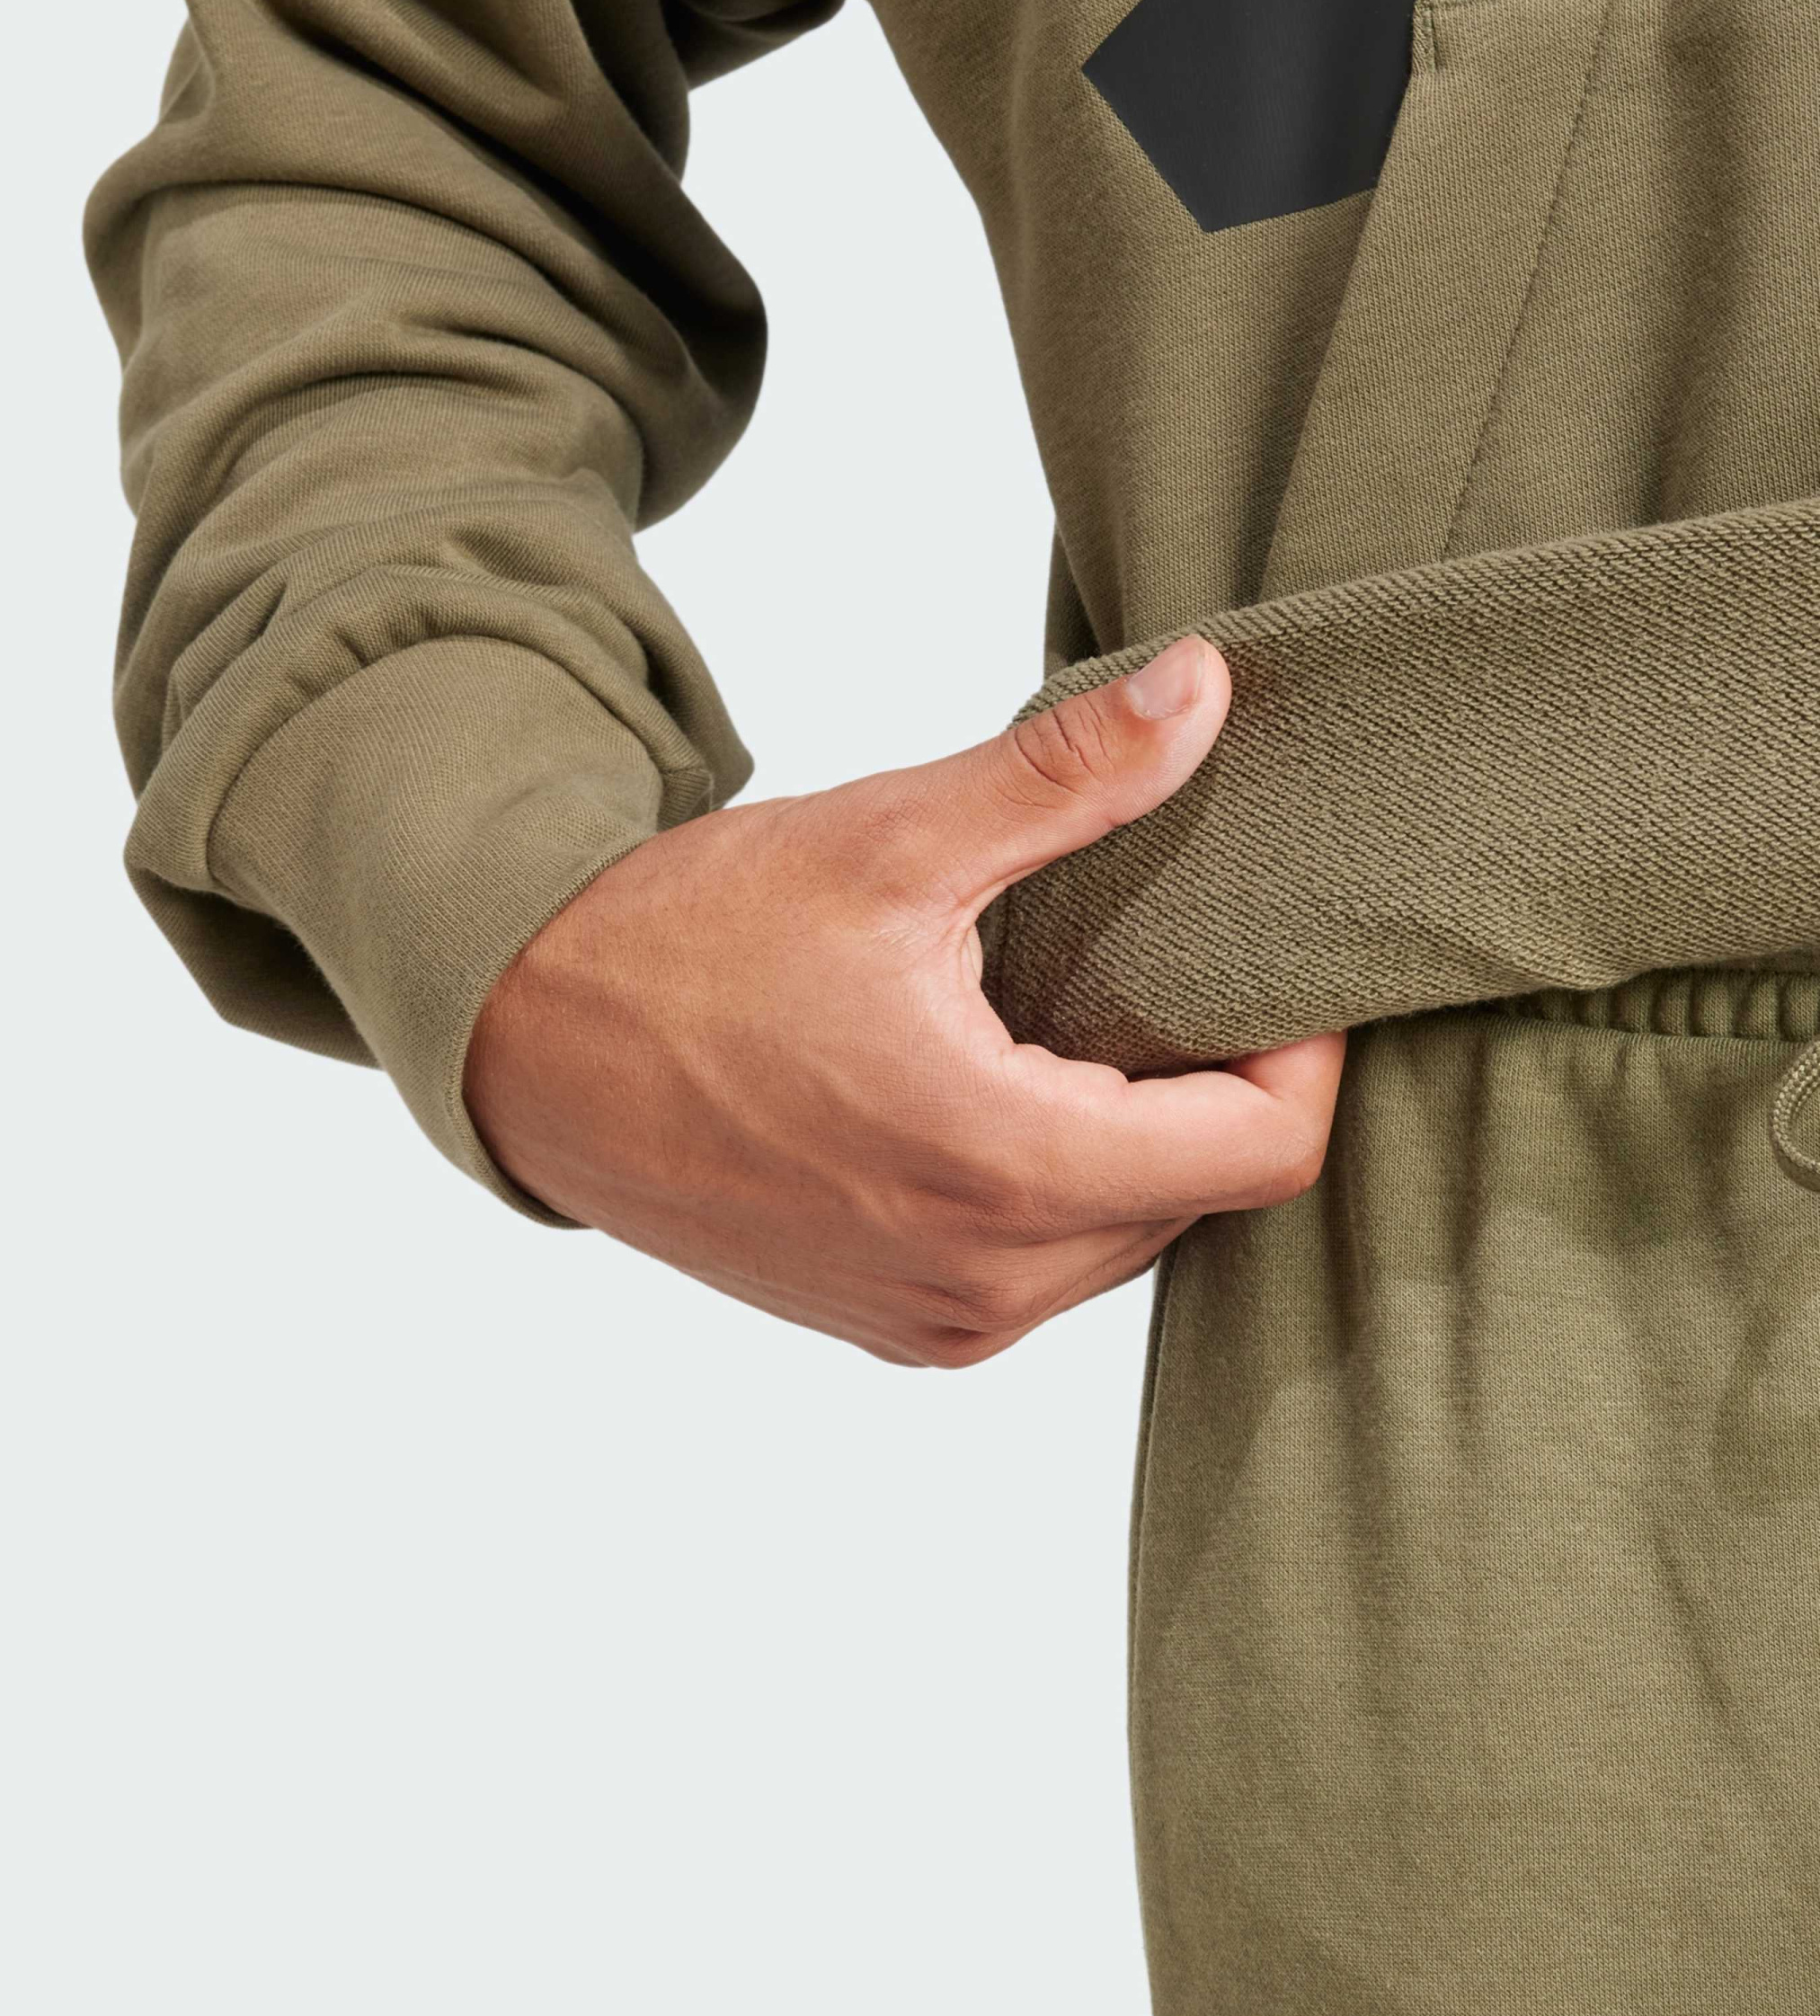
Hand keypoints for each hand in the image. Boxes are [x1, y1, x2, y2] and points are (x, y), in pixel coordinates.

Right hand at [463, 634, 1344, 1365]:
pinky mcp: (891, 1327)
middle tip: (1171, 977)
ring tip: (1075, 1030)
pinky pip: (1042, 1277)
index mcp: (1001, 1165)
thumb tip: (1204, 688)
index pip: (1262, 1155)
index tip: (1277, 969)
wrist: (520, 1043)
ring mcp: (933, 1319)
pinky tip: (1002, 1098)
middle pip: (1202, 1201)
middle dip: (1212, 1093)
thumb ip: (1067, 775)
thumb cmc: (685, 943)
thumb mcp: (887, 840)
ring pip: (1125, 1246)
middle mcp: (981, 1280)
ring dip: (1133, 1145)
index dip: (1304, 1057)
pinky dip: (1056, 1194)